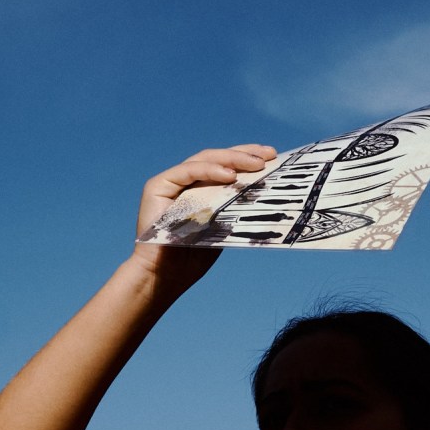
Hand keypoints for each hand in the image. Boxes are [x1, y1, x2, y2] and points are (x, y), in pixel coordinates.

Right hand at [127, 145, 277, 290]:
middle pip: (217, 158)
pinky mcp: (157, 186)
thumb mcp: (223, 227)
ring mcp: (170, 182)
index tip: (272, 157)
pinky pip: (188, 172)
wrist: (165, 275)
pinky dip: (210, 171)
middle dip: (244, 153)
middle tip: (269, 154)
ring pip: (204, 160)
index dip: (247, 157)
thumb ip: (235, 206)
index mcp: (200, 189)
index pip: (225, 166)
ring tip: (256, 164)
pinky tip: (230, 175)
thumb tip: (266, 190)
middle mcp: (184, 181)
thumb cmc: (194, 257)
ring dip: (232, 159)